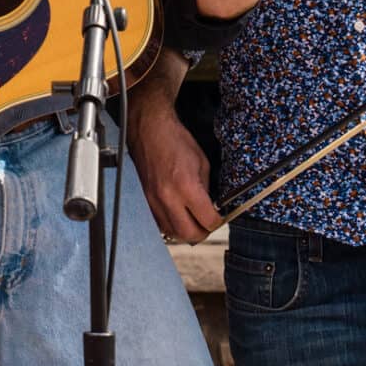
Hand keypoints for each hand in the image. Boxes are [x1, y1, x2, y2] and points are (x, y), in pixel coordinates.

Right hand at [127, 83, 221, 243]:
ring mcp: (154, 201)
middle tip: (208, 225)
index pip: (207, 220)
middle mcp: (168, 197)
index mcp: (186, 186)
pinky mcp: (145, 200)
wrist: (150, 130)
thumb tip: (210, 205)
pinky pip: (160, 223)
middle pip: (189, 234)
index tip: (219, 217)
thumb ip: (207, 188)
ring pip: (172, 232)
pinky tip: (178, 215)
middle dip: (202, 233)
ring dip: (185, 231)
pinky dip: (171, 224)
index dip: (217, 221)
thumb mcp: (202, 162)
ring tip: (193, 221)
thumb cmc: (175, 140)